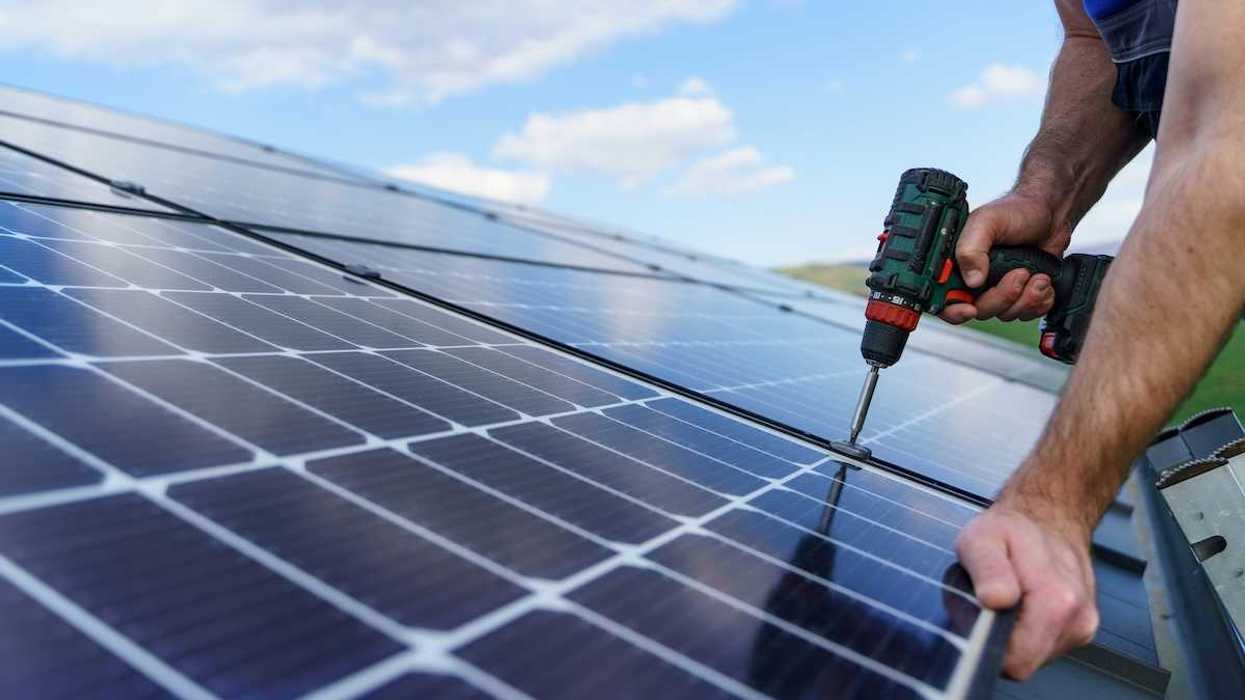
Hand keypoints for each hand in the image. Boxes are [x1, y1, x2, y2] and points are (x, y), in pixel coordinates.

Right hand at [940, 191, 1070, 324]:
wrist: (1050, 213)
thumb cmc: (1016, 211)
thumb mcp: (987, 221)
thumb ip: (971, 248)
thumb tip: (971, 279)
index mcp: (958, 264)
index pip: (943, 299)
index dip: (953, 310)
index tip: (969, 308)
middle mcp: (975, 280)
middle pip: (978, 310)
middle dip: (1002, 297)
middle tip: (1018, 274)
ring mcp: (998, 289)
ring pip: (1004, 314)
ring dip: (1025, 298)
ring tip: (1035, 273)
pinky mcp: (1021, 295)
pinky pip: (1026, 314)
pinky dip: (1038, 302)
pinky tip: (1041, 281)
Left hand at [955, 489, 1098, 679]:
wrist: (1049, 516)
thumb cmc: (1011, 529)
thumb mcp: (981, 539)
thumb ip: (987, 570)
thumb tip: (995, 601)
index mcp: (1056, 601)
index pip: (1017, 662)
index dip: (989, 646)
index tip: (978, 617)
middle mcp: (1077, 620)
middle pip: (1024, 662)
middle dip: (999, 639)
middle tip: (988, 601)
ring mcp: (1082, 627)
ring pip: (1033, 655)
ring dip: (1013, 634)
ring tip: (1006, 598)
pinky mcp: (1081, 630)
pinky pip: (1043, 646)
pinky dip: (1027, 631)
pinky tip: (1022, 603)